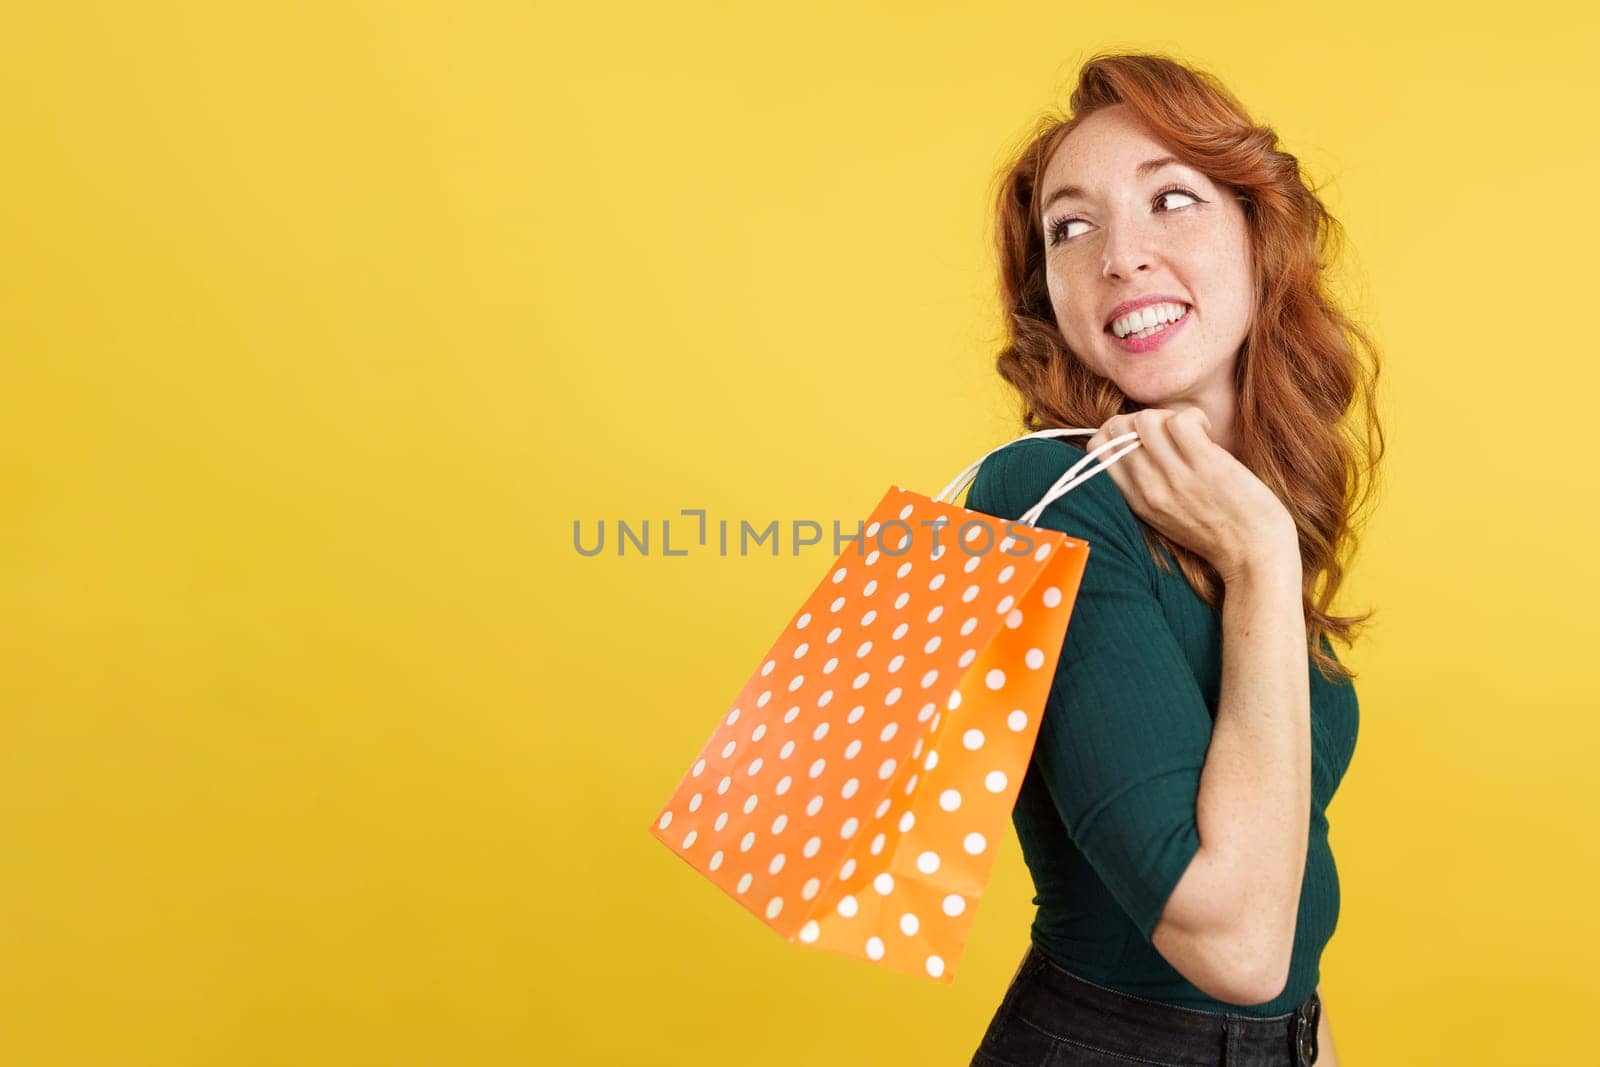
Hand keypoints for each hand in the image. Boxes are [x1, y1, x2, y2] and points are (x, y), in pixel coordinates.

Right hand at [1085, 407, 1295, 582]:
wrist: (1254, 554)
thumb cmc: (1216, 533)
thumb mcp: (1164, 515)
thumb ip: (1145, 485)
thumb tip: (1138, 444)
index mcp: (1135, 499)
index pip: (1096, 449)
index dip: (1117, 431)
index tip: (1143, 438)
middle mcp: (1148, 487)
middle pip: (1116, 428)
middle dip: (1142, 420)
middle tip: (1169, 434)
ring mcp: (1175, 477)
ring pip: (1146, 419)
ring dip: (1169, 416)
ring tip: (1191, 434)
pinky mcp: (1206, 466)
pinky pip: (1182, 420)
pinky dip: (1195, 418)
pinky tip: (1207, 434)